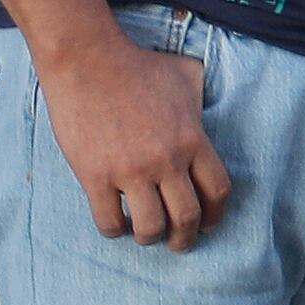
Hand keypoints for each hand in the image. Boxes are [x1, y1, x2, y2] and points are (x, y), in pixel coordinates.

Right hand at [43, 27, 227, 249]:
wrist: (87, 59)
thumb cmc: (137, 65)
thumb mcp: (186, 74)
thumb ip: (203, 94)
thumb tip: (212, 97)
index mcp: (193, 140)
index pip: (217, 191)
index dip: (216, 214)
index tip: (209, 224)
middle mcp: (167, 161)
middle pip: (186, 217)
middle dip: (186, 238)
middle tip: (180, 244)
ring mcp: (130, 171)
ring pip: (149, 226)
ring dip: (150, 238)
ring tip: (146, 235)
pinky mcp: (95, 175)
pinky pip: (109, 220)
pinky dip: (115, 230)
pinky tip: (116, 225)